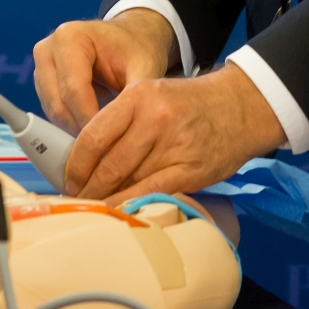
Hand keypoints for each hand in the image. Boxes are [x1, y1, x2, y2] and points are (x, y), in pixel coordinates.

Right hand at [33, 7, 175, 135]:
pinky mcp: (42, 83)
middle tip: (108, 149)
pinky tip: (95, 133)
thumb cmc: (137, 48)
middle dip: (82, 130)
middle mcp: (48, 50)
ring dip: (76, 130)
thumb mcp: (145, 66)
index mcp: (70, 38)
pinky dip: (72, 126)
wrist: (130, 38)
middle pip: (58, 104)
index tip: (110, 143)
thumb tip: (133, 127)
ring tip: (105, 141)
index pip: (74, 90)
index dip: (90, 120)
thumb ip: (138, 95)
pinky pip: (54, 113)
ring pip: (53, 112)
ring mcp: (41, 67)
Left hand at [62, 65, 286, 202]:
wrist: (240, 106)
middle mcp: (154, 118)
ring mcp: (174, 145)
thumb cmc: (190, 104)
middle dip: (88, 187)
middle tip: (76, 199)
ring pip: (127, 181)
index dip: (75, 164)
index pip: (93, 136)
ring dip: (106, 198)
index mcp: (139, 96)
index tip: (67, 179)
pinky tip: (118, 212)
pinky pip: (150, 192)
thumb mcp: (152, 95)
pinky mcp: (189, 170)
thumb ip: (121, 121)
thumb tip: (86, 159)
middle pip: (108, 163)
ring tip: (93, 208)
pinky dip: (130, 204)